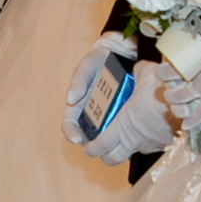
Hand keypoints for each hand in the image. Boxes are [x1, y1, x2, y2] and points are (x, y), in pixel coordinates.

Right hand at [61, 34, 173, 162]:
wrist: (118, 53)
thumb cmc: (97, 61)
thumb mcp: (86, 68)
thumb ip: (78, 82)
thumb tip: (70, 99)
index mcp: (78, 107)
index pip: (70, 125)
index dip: (71, 134)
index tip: (78, 139)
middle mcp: (92, 114)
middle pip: (89, 135)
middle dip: (92, 144)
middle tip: (98, 148)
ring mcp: (108, 115)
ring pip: (106, 134)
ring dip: (109, 142)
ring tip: (115, 145)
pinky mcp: (123, 113)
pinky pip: (123, 126)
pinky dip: (125, 132)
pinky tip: (130, 136)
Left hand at [160, 23, 200, 130]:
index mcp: (194, 50)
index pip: (169, 56)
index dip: (167, 60)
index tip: (171, 62)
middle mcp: (194, 69)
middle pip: (166, 78)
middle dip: (165, 80)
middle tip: (172, 81)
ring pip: (177, 98)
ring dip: (173, 100)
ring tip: (176, 101)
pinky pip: (200, 115)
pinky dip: (191, 121)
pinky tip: (186, 126)